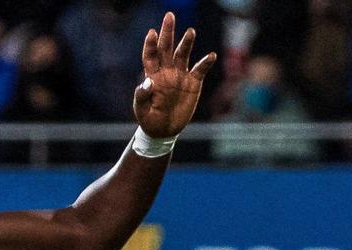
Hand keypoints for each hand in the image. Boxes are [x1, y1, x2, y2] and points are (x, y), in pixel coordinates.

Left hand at [132, 11, 215, 139]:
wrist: (164, 130)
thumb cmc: (149, 119)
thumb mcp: (141, 110)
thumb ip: (141, 96)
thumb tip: (148, 81)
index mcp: (152, 75)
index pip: (150, 55)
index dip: (150, 44)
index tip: (152, 33)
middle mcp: (166, 71)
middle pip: (167, 48)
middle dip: (168, 32)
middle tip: (169, 16)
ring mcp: (180, 75)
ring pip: (184, 54)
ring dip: (187, 43)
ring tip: (190, 31)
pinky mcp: (193, 83)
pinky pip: (200, 70)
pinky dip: (206, 62)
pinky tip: (211, 56)